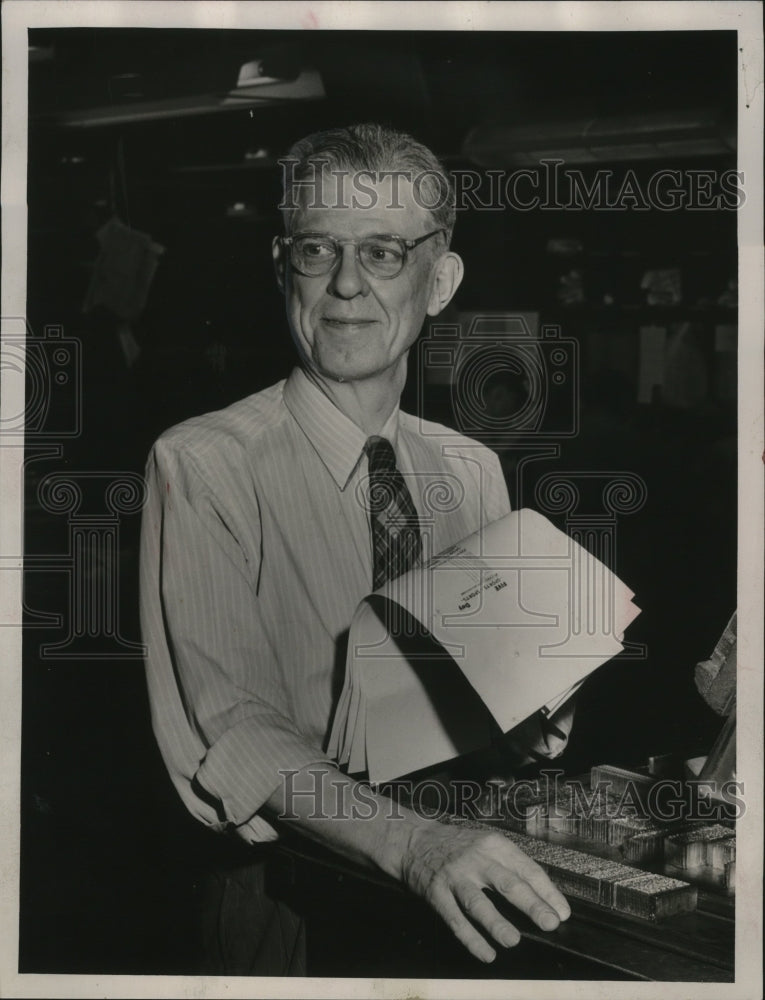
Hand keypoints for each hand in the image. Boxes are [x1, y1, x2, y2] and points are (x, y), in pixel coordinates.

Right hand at [399, 822, 569, 962]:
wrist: (414, 841)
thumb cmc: (458, 845)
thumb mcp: (487, 844)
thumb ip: (512, 866)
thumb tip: (545, 897)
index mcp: (494, 845)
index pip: (526, 868)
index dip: (547, 891)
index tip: (562, 912)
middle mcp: (475, 858)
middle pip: (507, 883)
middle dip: (531, 905)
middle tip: (549, 923)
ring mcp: (455, 876)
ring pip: (478, 903)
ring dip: (497, 923)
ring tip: (513, 940)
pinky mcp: (436, 893)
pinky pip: (455, 919)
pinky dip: (471, 939)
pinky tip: (486, 953)